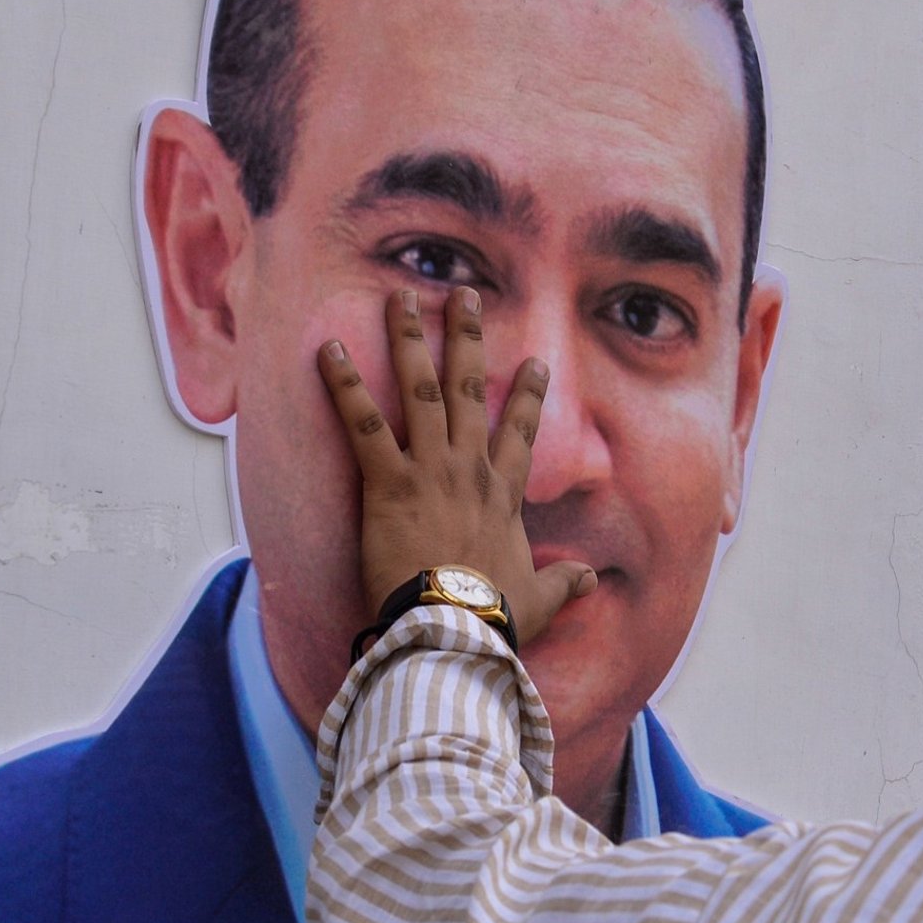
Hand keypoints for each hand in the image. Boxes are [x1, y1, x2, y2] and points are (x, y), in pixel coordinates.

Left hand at [317, 286, 597, 647]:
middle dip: (465, 337)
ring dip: (409, 340)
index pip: (521, 433)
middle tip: (462, 294)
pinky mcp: (389, 481)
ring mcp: (430, 469)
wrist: (455, 627)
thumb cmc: (493, 616)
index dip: (529, 396)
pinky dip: (345, 386)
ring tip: (401, 298)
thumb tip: (593, 578)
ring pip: (421, 389)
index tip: (535, 363)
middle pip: (469, 388)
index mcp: (502, 495)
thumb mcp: (538, 599)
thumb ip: (564, 583)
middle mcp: (469, 468)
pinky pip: (363, 424)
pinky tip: (329, 351)